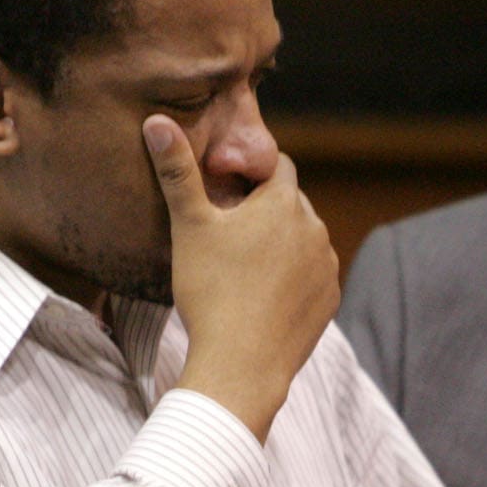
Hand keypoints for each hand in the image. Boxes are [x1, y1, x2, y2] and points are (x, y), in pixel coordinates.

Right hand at [144, 115, 337, 441]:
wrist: (241, 365)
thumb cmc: (211, 292)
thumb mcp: (189, 227)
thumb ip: (177, 172)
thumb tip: (156, 121)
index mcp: (283, 202)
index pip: (277, 166)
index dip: (252, 173)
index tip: (228, 190)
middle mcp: (315, 228)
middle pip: (290, 204)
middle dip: (266, 211)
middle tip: (230, 233)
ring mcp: (327, 266)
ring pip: (304, 240)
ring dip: (282, 244)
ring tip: (245, 267)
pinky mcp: (330, 301)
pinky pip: (312, 276)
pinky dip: (294, 278)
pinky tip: (264, 295)